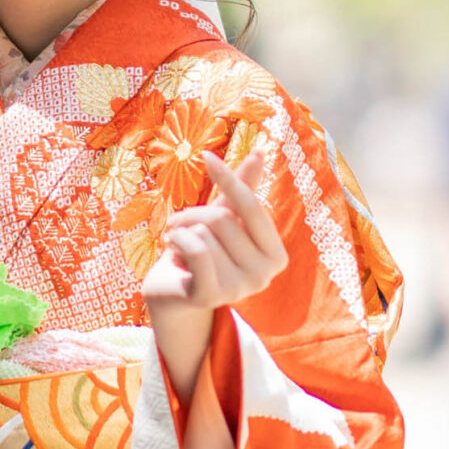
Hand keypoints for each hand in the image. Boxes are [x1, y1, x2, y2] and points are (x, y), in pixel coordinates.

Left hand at [143, 149, 287, 312]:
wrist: (172, 293)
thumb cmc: (201, 251)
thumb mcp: (224, 217)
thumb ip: (243, 189)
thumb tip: (261, 152)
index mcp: (276, 254)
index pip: (252, 206)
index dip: (228, 179)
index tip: (207, 155)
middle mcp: (265, 275)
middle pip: (223, 219)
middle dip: (195, 216)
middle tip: (183, 227)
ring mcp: (240, 288)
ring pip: (205, 233)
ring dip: (182, 232)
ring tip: (180, 247)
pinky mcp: (212, 296)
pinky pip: (195, 249)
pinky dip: (176, 240)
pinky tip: (172, 248)